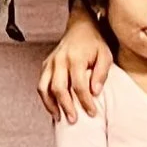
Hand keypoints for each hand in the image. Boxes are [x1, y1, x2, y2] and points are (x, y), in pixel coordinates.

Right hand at [39, 9, 112, 123]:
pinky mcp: (45, 65)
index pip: (78, 86)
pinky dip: (45, 98)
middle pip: (58, 89)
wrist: (80, 27)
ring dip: (50, 105)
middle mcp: (59, 61)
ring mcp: (50, 63)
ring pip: (44, 88)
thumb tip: (95, 92)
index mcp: (75, 58)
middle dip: (66, 106)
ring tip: (59, 117)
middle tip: (73, 120)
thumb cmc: (94, 42)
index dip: (85, 101)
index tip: (92, 112)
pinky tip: (53, 106)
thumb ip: (101, 73)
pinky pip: (41, 84)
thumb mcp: (105, 55)